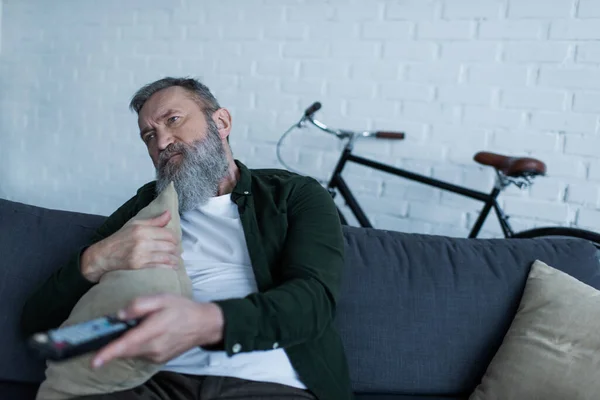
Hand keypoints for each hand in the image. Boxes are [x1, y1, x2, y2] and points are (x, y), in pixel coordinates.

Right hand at [81, 210, 180, 281]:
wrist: (104, 255)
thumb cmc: (120, 238)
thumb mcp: (135, 225)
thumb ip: (154, 221)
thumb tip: (169, 214)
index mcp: (142, 230)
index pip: (167, 233)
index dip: (175, 237)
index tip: (175, 240)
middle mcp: (142, 242)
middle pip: (169, 245)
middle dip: (176, 248)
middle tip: (177, 250)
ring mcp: (140, 255)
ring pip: (166, 257)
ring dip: (175, 259)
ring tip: (176, 259)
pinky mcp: (139, 266)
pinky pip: (159, 266)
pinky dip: (169, 267)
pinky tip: (172, 266)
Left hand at [91, 294, 223, 367]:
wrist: (203, 325)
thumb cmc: (182, 309)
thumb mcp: (162, 298)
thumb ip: (139, 304)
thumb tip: (119, 315)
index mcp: (154, 330)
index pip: (127, 343)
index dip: (109, 353)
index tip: (95, 361)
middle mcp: (154, 347)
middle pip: (125, 350)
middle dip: (114, 343)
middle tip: (117, 329)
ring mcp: (157, 356)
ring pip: (132, 352)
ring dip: (129, 342)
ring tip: (142, 327)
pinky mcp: (158, 360)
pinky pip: (140, 353)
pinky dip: (138, 345)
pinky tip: (148, 334)